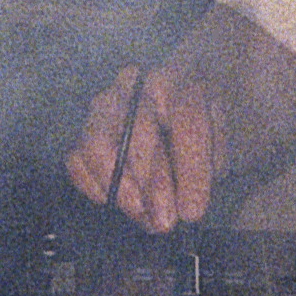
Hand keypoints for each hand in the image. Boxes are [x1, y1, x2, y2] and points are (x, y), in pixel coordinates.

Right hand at [67, 60, 222, 233]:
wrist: (172, 107)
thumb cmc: (198, 120)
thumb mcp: (218, 133)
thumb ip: (209, 162)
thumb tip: (188, 206)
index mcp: (180, 76)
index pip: (185, 117)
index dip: (190, 168)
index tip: (193, 209)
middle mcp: (136, 84)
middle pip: (137, 129)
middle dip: (153, 183)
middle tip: (165, 220)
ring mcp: (104, 105)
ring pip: (97, 143)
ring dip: (121, 188)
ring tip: (143, 215)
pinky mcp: (83, 129)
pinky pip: (77, 161)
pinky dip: (96, 188)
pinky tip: (123, 204)